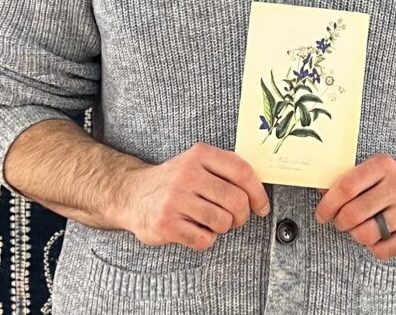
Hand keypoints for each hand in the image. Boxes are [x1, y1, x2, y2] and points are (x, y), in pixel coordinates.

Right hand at [121, 143, 269, 250]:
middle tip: (236, 218)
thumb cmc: (175, 180)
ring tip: (211, 221)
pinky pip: (204, 240)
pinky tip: (196, 229)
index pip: (242, 171)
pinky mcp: (166, 224)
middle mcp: (187, 174)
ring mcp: (175, 199)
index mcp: (200, 154)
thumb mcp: (197, 162)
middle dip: (242, 215)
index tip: (262, 207)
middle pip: (236, 200)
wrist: (133, 194)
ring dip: (222, 227)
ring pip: (222, 222)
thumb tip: (259, 189)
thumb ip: (225, 168)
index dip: (258, 192)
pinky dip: (206, 239)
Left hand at [313, 153, 395, 259]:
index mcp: (383, 166)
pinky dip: (374, 247)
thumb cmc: (394, 183)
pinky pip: (382, 250)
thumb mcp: (375, 172)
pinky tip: (379, 236)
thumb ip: (349, 180)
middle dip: (340, 222)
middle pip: (353, 213)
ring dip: (357, 235)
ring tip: (361, 228)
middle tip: (341, 223)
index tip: (321, 215)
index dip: (328, 204)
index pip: (346, 187)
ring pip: (366, 234)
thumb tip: (320, 190)